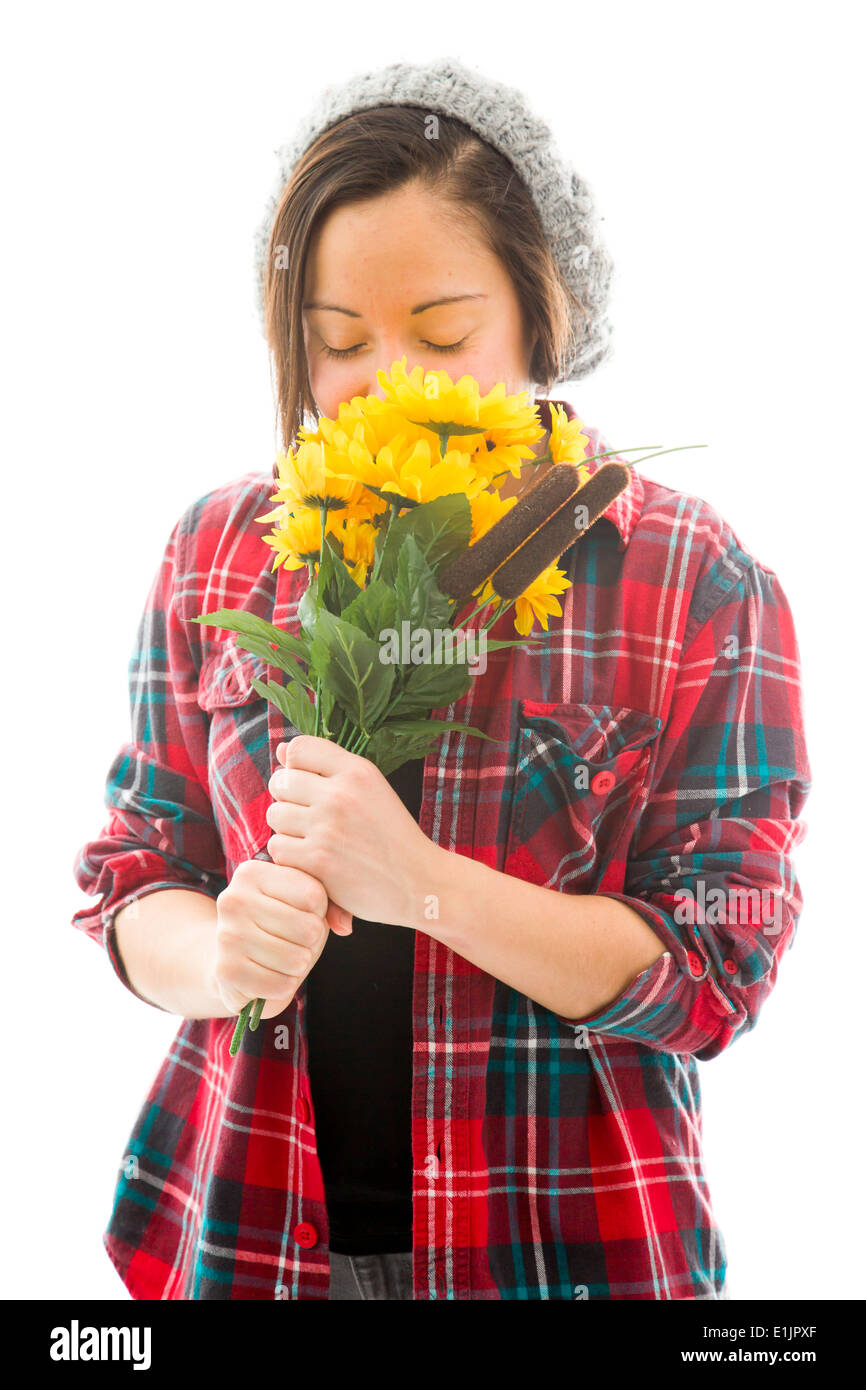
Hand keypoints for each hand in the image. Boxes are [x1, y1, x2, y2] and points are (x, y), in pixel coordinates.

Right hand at [211, 856, 352, 1020]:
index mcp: (252, 872)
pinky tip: (270, 976)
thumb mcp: (299, 903)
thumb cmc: (276, 927)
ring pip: (297, 959)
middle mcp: (234, 899)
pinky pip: (281, 984)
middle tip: (293, 941)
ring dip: (299, 965)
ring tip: (281, 958)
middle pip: (309, 928)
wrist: (232, 963)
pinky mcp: (226, 971)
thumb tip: (344, 925)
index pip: (314, 895)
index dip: (319, 913)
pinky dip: (284, 986)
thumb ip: (328, 903)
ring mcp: (226, 935)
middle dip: (311, 942)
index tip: (302, 914)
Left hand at [265, 735, 436, 927]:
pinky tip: (311, 860)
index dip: (295, 766)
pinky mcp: (318, 860)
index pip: (299, 749)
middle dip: (288, 798)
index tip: (308, 784)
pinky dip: (290, 857)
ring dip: (286, 829)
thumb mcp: (370, 789)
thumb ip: (327, 767)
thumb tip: (282, 750)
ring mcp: (328, 827)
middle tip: (309, 816)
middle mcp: (341, 794)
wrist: (419, 882)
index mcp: (357, 770)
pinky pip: (278, 848)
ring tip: (311, 839)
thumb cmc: (391, 835)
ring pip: (275, 815)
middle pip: (281, 782)